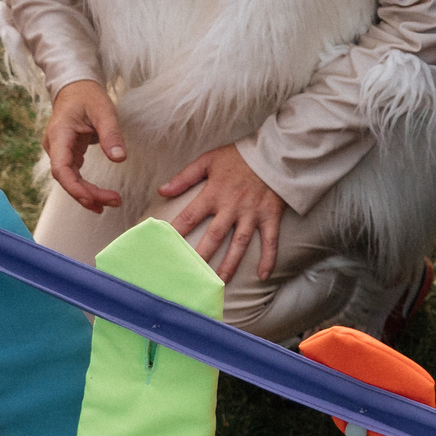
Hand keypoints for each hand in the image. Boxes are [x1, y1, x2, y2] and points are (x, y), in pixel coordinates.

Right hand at [44, 80, 125, 212]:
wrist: (75, 87)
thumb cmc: (88, 96)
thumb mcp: (104, 110)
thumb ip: (111, 134)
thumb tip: (119, 159)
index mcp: (59, 135)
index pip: (60, 168)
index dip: (74, 187)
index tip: (91, 198)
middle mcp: (55, 146)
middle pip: (66, 178)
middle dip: (87, 194)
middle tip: (113, 202)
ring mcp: (60, 151)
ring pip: (70, 179)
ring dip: (87, 193)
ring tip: (110, 203)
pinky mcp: (68, 153)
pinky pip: (74, 174)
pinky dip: (86, 187)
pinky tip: (100, 197)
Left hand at [160, 145, 288, 282]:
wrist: (274, 153)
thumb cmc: (239, 157)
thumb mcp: (208, 160)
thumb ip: (185, 177)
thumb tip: (162, 191)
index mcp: (214, 194)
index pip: (190, 217)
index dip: (176, 232)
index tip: (163, 248)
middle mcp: (232, 207)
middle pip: (214, 237)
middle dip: (201, 257)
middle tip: (190, 276)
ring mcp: (252, 214)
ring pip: (239, 244)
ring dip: (230, 264)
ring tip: (219, 282)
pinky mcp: (270, 217)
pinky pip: (270, 241)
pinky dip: (269, 258)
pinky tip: (263, 276)